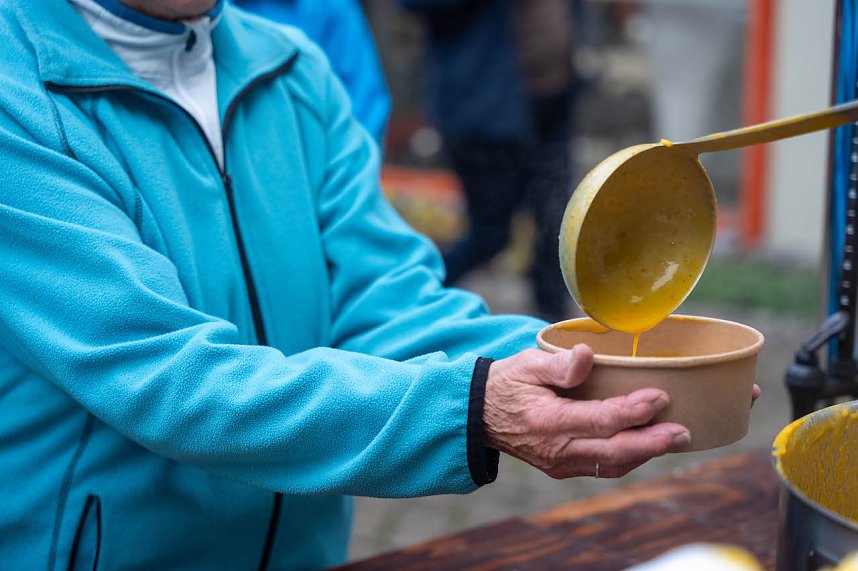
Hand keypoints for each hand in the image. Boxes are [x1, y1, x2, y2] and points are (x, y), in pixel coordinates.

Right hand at [482, 344, 690, 478]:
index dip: (633, 411)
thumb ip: (558, 363)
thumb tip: (586, 355)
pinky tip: (646, 445)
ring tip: (674, 439)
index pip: (600, 420)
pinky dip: (628, 458)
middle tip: (682, 432)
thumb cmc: (507, 383)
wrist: (478, 415)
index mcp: (546, 421)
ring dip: (645, 454)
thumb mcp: (526, 363)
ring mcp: (558, 464)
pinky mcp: (561, 468)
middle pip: (613, 452)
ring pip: (610, 465)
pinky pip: (601, 468)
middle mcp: (555, 449)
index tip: (660, 396)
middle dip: (652, 443)